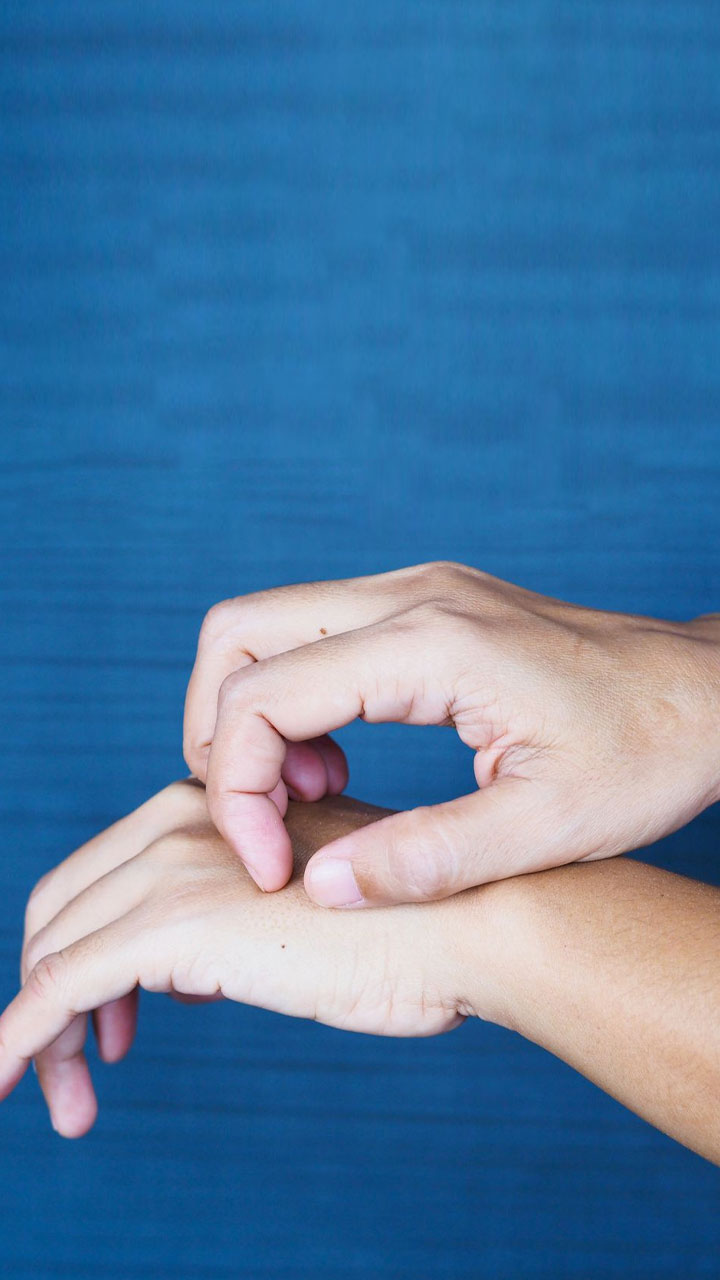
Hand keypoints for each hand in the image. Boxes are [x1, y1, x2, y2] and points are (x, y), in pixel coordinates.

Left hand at [4, 781, 465, 1136]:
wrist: (471, 922)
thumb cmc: (410, 929)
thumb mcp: (302, 918)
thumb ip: (233, 928)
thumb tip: (178, 980)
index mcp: (209, 809)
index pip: (100, 878)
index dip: (83, 950)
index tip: (113, 1029)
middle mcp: (178, 821)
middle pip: (62, 908)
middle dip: (52, 993)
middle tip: (84, 1070)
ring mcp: (174, 867)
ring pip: (54, 952)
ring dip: (42, 1035)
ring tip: (67, 1102)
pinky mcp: (172, 926)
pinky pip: (58, 989)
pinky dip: (20, 1039)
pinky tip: (7, 1081)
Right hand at [183, 561, 719, 905]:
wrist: (708, 695)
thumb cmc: (646, 755)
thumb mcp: (546, 828)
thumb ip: (427, 859)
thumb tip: (317, 886)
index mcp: (430, 644)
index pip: (261, 694)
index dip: (236, 790)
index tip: (272, 868)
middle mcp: (409, 596)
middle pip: (237, 632)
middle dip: (217, 734)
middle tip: (259, 823)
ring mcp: (417, 592)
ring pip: (268, 627)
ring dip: (253, 717)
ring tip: (304, 803)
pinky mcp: (427, 607)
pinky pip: (317, 637)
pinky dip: (295, 702)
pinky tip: (338, 768)